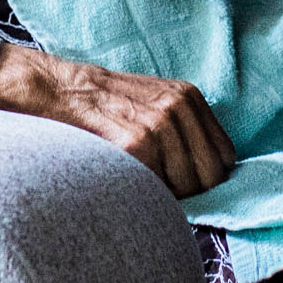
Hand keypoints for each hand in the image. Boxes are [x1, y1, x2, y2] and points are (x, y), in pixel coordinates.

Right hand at [0, 45, 234, 197]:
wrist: (57, 90)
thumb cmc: (104, 106)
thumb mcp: (153, 103)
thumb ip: (184, 129)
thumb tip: (212, 172)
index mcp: (188, 96)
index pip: (225, 156)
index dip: (206, 175)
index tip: (182, 179)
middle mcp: (178, 105)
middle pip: (211, 174)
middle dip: (190, 189)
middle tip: (160, 184)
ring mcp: (158, 123)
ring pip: (188, 184)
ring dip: (165, 192)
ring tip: (139, 177)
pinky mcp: (136, 143)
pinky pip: (158, 185)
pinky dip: (145, 190)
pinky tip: (125, 175)